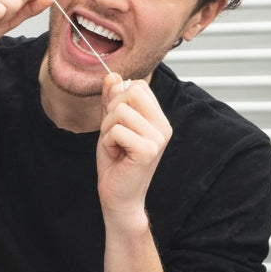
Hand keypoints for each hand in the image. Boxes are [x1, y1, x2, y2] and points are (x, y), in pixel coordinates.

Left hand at [96, 73, 171, 233]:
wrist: (118, 196)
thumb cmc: (116, 162)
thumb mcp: (110, 125)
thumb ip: (111, 100)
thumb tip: (112, 74)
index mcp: (158, 118)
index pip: (137, 85)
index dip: (118, 98)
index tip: (117, 122)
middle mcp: (163, 125)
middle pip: (130, 91)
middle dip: (111, 111)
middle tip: (115, 135)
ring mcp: (158, 138)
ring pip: (120, 111)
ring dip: (107, 129)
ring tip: (116, 146)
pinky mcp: (148, 150)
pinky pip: (116, 130)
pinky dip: (108, 142)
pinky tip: (117, 155)